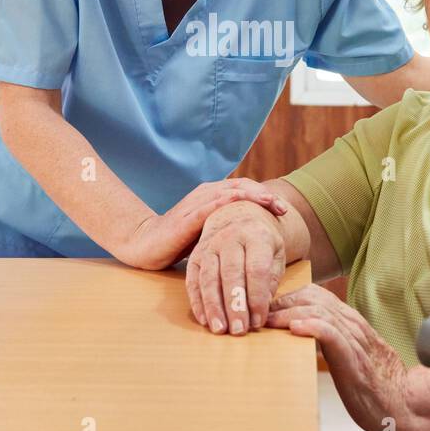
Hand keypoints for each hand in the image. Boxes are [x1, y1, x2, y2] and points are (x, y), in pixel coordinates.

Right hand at [122, 179, 285, 270]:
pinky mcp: (186, 217)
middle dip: (264, 195)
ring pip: (229, 192)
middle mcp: (206, 194)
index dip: (265, 195)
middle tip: (283, 208)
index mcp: (212, 195)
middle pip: (242, 187)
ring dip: (252, 196)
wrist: (145, 243)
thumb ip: (228, 226)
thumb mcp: (209, 230)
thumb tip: (257, 236)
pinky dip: (226, 203)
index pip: (244, 188)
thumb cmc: (179, 240)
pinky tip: (239, 204)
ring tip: (271, 203)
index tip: (283, 209)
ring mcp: (196, 203)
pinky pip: (209, 206)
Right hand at [186, 199, 286, 335]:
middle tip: (239, 330)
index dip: (257, 297)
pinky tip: (205, 319)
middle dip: (234, 305)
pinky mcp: (195, 255)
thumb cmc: (261, 240)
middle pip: (231, 274)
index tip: (259, 320)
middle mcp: (230, 237)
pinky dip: (198, 301)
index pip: (256, 269)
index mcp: (256, 234)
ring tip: (220, 329)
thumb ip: (270, 279)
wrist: (238, 214)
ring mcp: (209, 245)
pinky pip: (193, 280)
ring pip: (209, 278)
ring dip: (214, 306)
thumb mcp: (275, 253)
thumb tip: (260, 308)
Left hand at [266, 284, 408, 430]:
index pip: (315, 294)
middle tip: (258, 312)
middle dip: (282, 302)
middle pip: (312, 298)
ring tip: (268, 320)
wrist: (403, 403)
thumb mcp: (350, 353)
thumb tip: (299, 334)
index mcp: (350, 321)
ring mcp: (354, 339)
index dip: (288, 296)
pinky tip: (295, 329)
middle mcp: (352, 324)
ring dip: (289, 313)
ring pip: (319, 312)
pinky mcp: (354, 358)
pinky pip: (332, 334)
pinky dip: (312, 327)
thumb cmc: (375, 383)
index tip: (265, 307)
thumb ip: (331, 339)